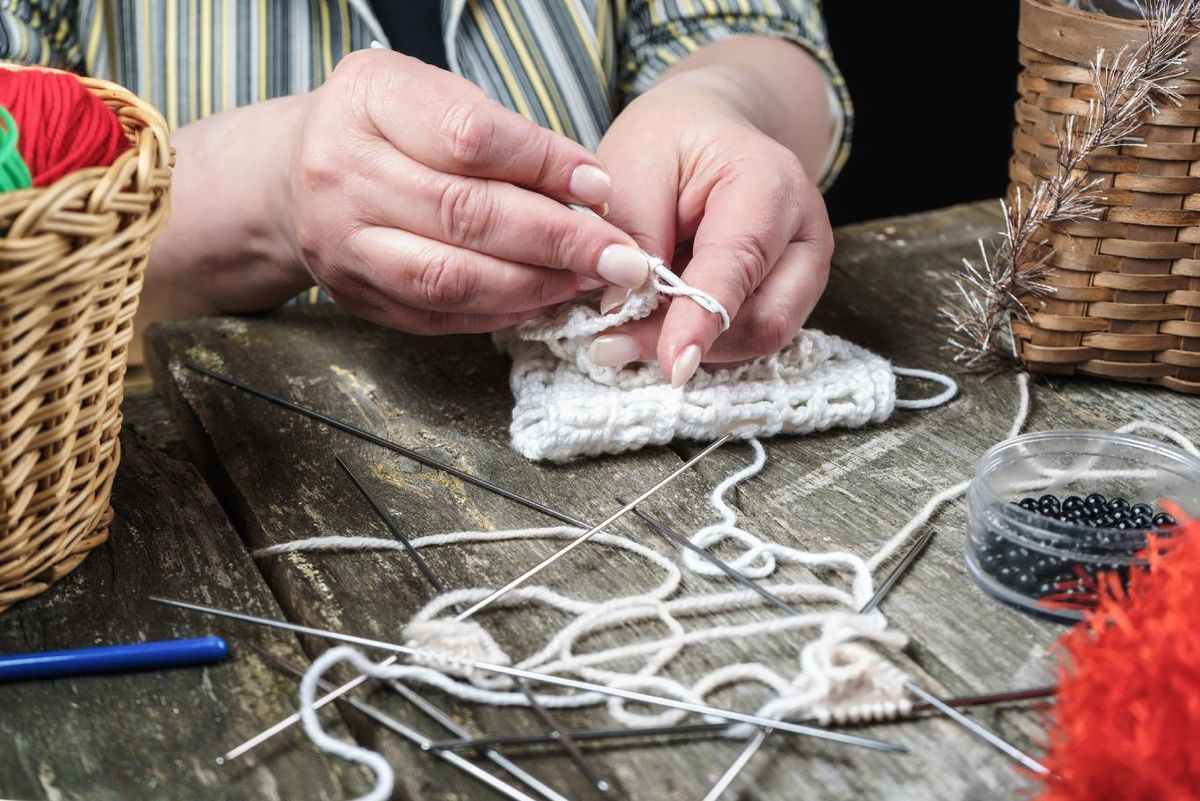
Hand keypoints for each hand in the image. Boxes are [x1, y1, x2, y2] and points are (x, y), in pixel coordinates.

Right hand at [281, 49, 652, 333]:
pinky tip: (544, 300)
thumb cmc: (385, 129)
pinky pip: (439, 313)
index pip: (469, 136)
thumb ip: (501, 133)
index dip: (543, 164)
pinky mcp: (357, 296)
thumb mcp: (430, 94)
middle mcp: (342, 173)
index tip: (599, 185)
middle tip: (620, 254)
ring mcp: (343, 242)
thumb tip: (587, 189)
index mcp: (368, 100)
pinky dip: (501, 311)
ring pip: (451, 275)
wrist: (291, 177)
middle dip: (558, 238)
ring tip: (589, 280)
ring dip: (535, 283)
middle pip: (466, 213)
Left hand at [589, 60, 833, 383]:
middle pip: (762, 319)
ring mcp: (804, 272)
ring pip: (756, 339)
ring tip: (623, 335)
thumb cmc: (672, 140)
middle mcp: (804, 235)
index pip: (739, 265)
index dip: (702, 318)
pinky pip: (747, 338)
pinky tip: (656, 327)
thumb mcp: (634, 164)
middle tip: (613, 345)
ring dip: (690, 346)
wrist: (711, 131)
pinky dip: (700, 341)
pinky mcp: (787, 298)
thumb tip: (621, 309)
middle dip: (690, 341)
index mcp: (770, 186)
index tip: (672, 362)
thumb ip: (632, 233)